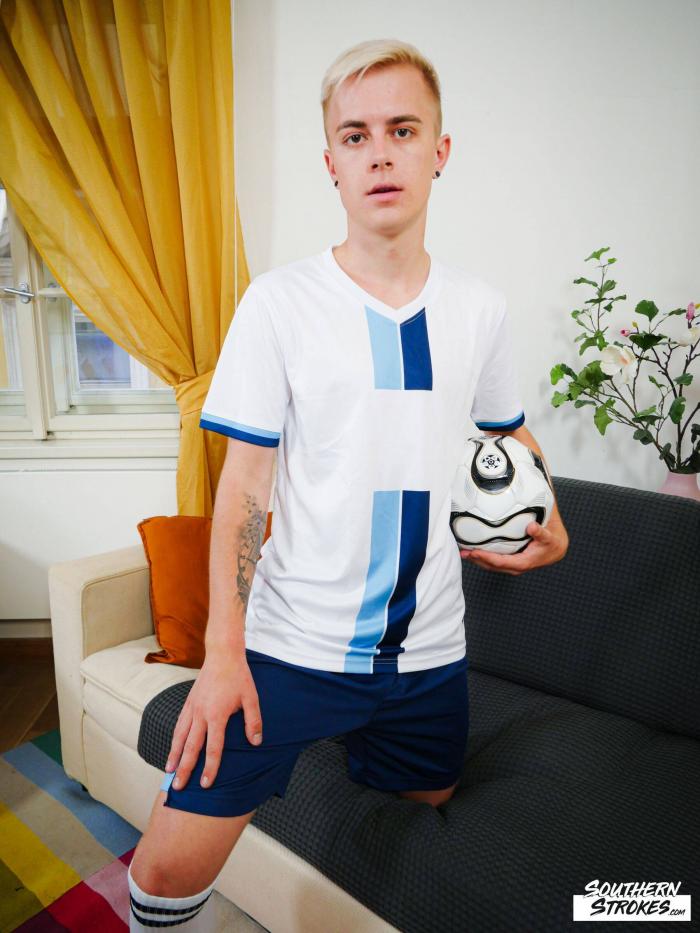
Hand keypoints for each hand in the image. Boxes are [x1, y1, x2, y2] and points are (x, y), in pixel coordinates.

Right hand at [164, 653, 262, 790]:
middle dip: (185, 768)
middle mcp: (201, 714)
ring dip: (174, 755)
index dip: (210, 767)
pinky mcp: (189, 702)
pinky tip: (173, 748)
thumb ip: (253, 721)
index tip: (206, 784)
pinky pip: (179, 724)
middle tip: (178, 787)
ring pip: (180, 737)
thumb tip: (255, 742)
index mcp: (217, 715)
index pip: (213, 748)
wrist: (222, 654)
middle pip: (191, 747)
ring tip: (169, 771)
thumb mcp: (251, 698)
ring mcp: (192, 708)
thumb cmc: (238, 676)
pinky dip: (175, 739)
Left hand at [459, 519, 568, 574]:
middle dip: (477, 560)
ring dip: (477, 560)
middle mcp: (515, 566)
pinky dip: (482, 557)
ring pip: (491, 565)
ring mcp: (511, 565)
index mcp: (523, 562)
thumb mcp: (549, 537)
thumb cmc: (551, 542)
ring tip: (463, 552)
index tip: (475, 552)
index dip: (487, 558)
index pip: (501, 562)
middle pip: (492, 566)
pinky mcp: (509, 561)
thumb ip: (541, 533)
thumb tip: (532, 527)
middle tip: (463, 552)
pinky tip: (473, 550)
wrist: (556, 549)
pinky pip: (493, 561)